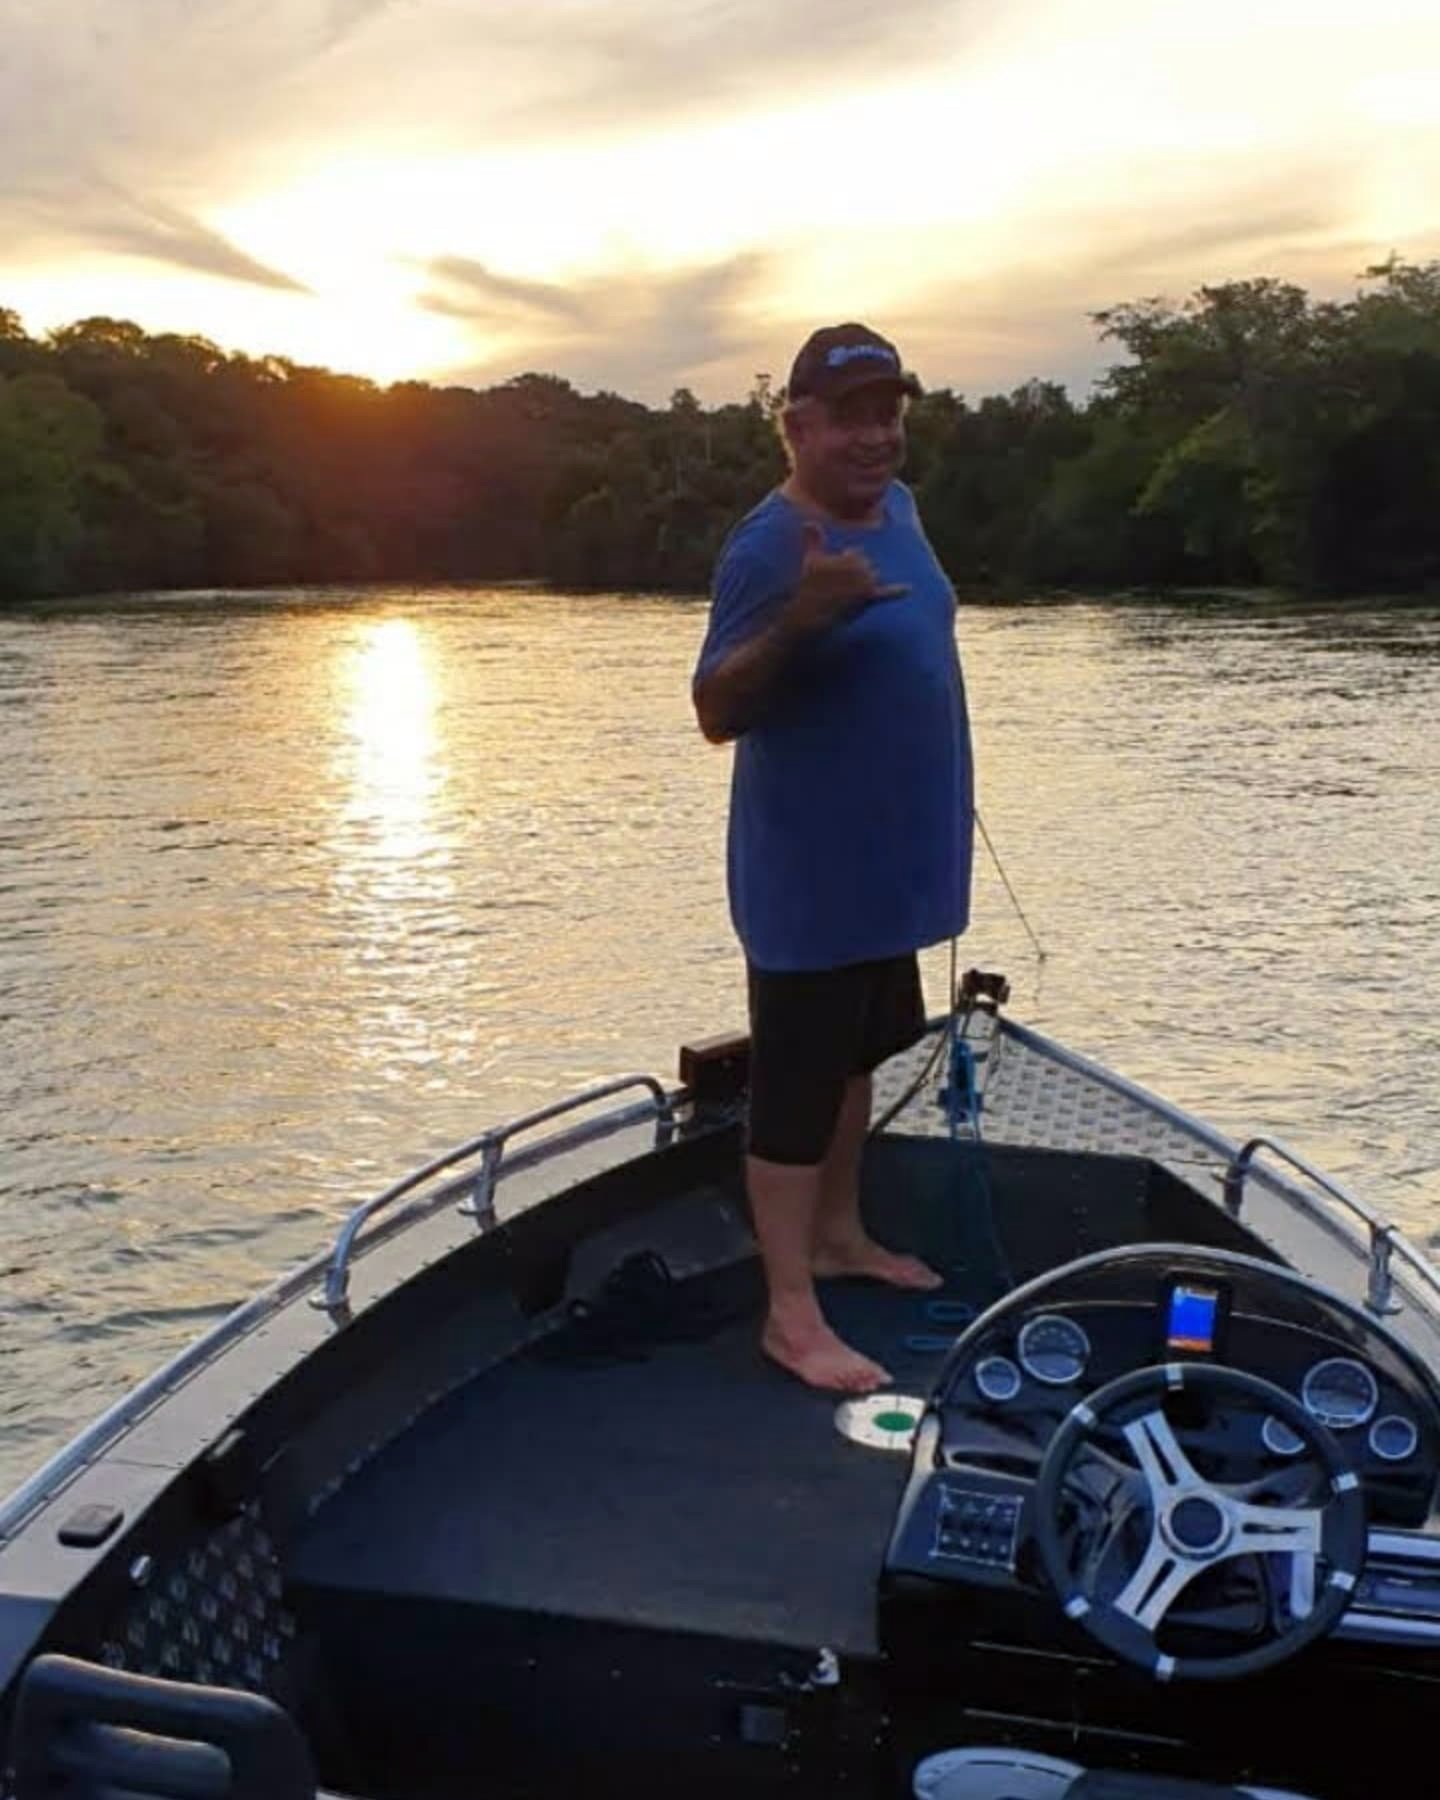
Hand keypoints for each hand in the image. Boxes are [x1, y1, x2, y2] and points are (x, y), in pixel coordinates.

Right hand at [783, 521, 908, 637]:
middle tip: (838, 588)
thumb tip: (809, 522)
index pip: (856, 554)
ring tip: (846, 595)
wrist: (809, 615)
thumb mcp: (809, 560)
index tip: (832, 577)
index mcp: (846, 555)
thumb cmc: (807, 587)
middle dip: (856, 575)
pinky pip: (886, 593)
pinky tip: (908, 589)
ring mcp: (863, 582)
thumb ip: (813, 540)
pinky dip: (898, 591)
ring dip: (865, 585)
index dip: (845, 565)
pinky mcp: (867, 598)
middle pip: (867, 565)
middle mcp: (857, 565)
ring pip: (874, 577)